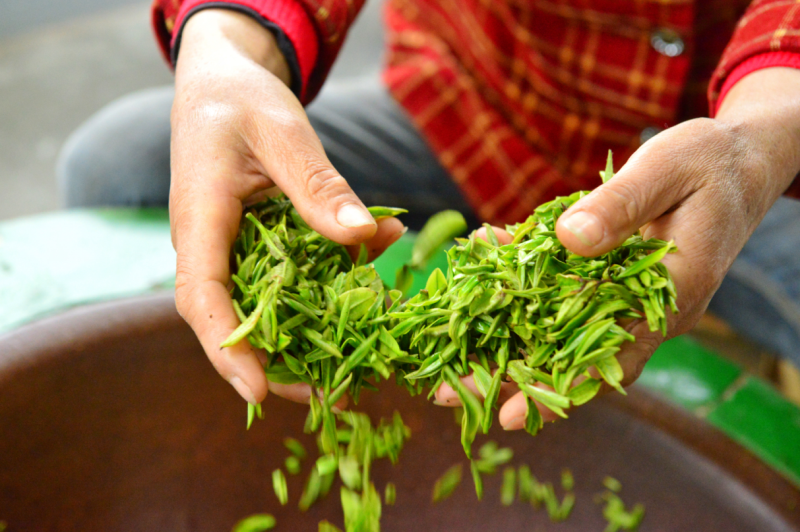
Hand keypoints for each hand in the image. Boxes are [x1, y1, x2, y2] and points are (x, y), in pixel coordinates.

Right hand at [170, 10, 404, 404]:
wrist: (223, 84)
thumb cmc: (240, 101)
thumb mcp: (282, 133)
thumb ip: (319, 186)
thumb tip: (365, 238)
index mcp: (202, 219)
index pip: (203, 296)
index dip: (228, 346)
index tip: (259, 391)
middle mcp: (211, 245)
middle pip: (233, 320)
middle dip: (279, 362)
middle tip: (333, 396)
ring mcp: (234, 249)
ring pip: (265, 307)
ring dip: (308, 338)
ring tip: (354, 375)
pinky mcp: (259, 245)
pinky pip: (291, 276)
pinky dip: (328, 284)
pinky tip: (372, 271)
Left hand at [436, 67, 799, 428]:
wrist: (736, 161)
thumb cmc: (709, 162)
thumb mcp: (668, 169)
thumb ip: (622, 206)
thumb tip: (568, 241)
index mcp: (669, 295)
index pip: (610, 359)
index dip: (558, 387)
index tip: (509, 413)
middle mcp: (644, 309)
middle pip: (573, 357)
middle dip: (509, 376)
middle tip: (443, 393)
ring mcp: (626, 297)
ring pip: (559, 329)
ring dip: (504, 337)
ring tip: (445, 349)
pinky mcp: (610, 276)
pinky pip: (560, 288)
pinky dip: (521, 280)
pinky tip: (487, 251)